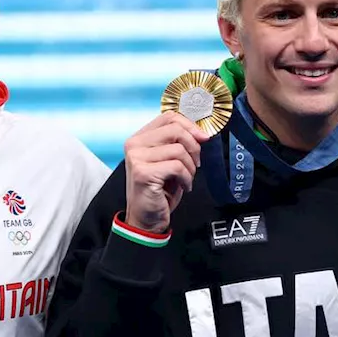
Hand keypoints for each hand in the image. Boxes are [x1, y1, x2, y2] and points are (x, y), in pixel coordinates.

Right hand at [122, 111, 209, 233]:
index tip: (203, 138)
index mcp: (140, 138)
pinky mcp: (143, 173)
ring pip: (179, 149)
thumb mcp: (169, 162)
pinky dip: (186, 178)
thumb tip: (201, 133)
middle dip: (193, 147)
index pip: (168, 117)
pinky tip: (183, 186)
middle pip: (175, 129)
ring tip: (186, 179)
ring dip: (190, 167)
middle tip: (195, 164)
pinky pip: (177, 166)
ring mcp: (136, 158)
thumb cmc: (159, 191)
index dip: (190, 125)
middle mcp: (134, 144)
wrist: (146, 219)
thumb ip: (178, 144)